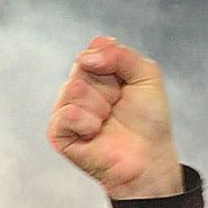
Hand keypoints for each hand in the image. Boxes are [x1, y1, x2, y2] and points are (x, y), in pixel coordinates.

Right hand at [48, 36, 184, 199]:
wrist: (149, 157)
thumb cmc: (149, 120)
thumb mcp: (147, 75)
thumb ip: (122, 54)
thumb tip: (86, 57)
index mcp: (95, 70)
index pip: (95, 49)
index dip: (115, 65)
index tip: (127, 84)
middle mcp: (77, 86)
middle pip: (83, 67)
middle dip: (109, 87)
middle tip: (118, 106)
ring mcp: (66, 108)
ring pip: (75, 88)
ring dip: (100, 107)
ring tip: (108, 122)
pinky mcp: (59, 132)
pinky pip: (67, 114)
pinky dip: (87, 123)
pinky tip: (95, 133)